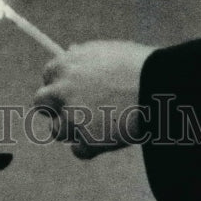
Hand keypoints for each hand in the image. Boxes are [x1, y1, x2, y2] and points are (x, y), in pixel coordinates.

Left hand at [33, 41, 154, 158]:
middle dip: (54, 109)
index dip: (59, 84)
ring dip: (73, 131)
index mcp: (68, 63)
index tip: (70, 91)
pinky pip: (79, 151)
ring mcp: (72, 115)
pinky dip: (90, 149)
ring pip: (57, 131)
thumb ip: (85, 56)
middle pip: (41, 103)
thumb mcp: (110, 51)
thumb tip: (70, 50)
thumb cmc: (142, 67)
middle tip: (76, 114)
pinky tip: (108, 140)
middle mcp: (63, 88)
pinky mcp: (85, 138)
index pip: (48, 74)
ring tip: (99, 126)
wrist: (159, 88)